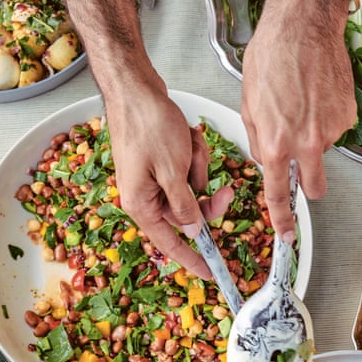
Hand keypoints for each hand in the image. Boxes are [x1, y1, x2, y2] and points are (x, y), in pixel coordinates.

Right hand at [105, 82, 232, 278]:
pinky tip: (187, 139)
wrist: (135, 89)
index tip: (211, 272)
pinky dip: (194, 156)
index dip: (192, 259)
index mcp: (141, 204)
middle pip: (186, 214)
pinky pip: (187, 171)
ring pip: (190, 189)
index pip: (170, 243)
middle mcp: (144, 196)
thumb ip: (184, 205)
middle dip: (206, 197)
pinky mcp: (159, 164)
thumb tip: (192, 229)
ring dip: (198, 168)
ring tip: (190, 146)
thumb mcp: (173, 170)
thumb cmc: (146, 125)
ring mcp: (151, 179)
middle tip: (226, 190)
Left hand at [241, 0, 356, 240]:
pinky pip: (333, 131)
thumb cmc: (269, 60)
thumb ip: (256, 142)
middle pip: (314, 187)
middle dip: (306, 184)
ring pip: (321, 153)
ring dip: (311, 142)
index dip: (282, 219)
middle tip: (298, 164)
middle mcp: (305, 143)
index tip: (286, 234)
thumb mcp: (247, 107)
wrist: (300, 28)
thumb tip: (263, 161)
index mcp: (274, 144)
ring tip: (299, 109)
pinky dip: (323, 122)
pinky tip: (313, 100)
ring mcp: (330, 130)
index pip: (278, 194)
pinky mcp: (347, 115)